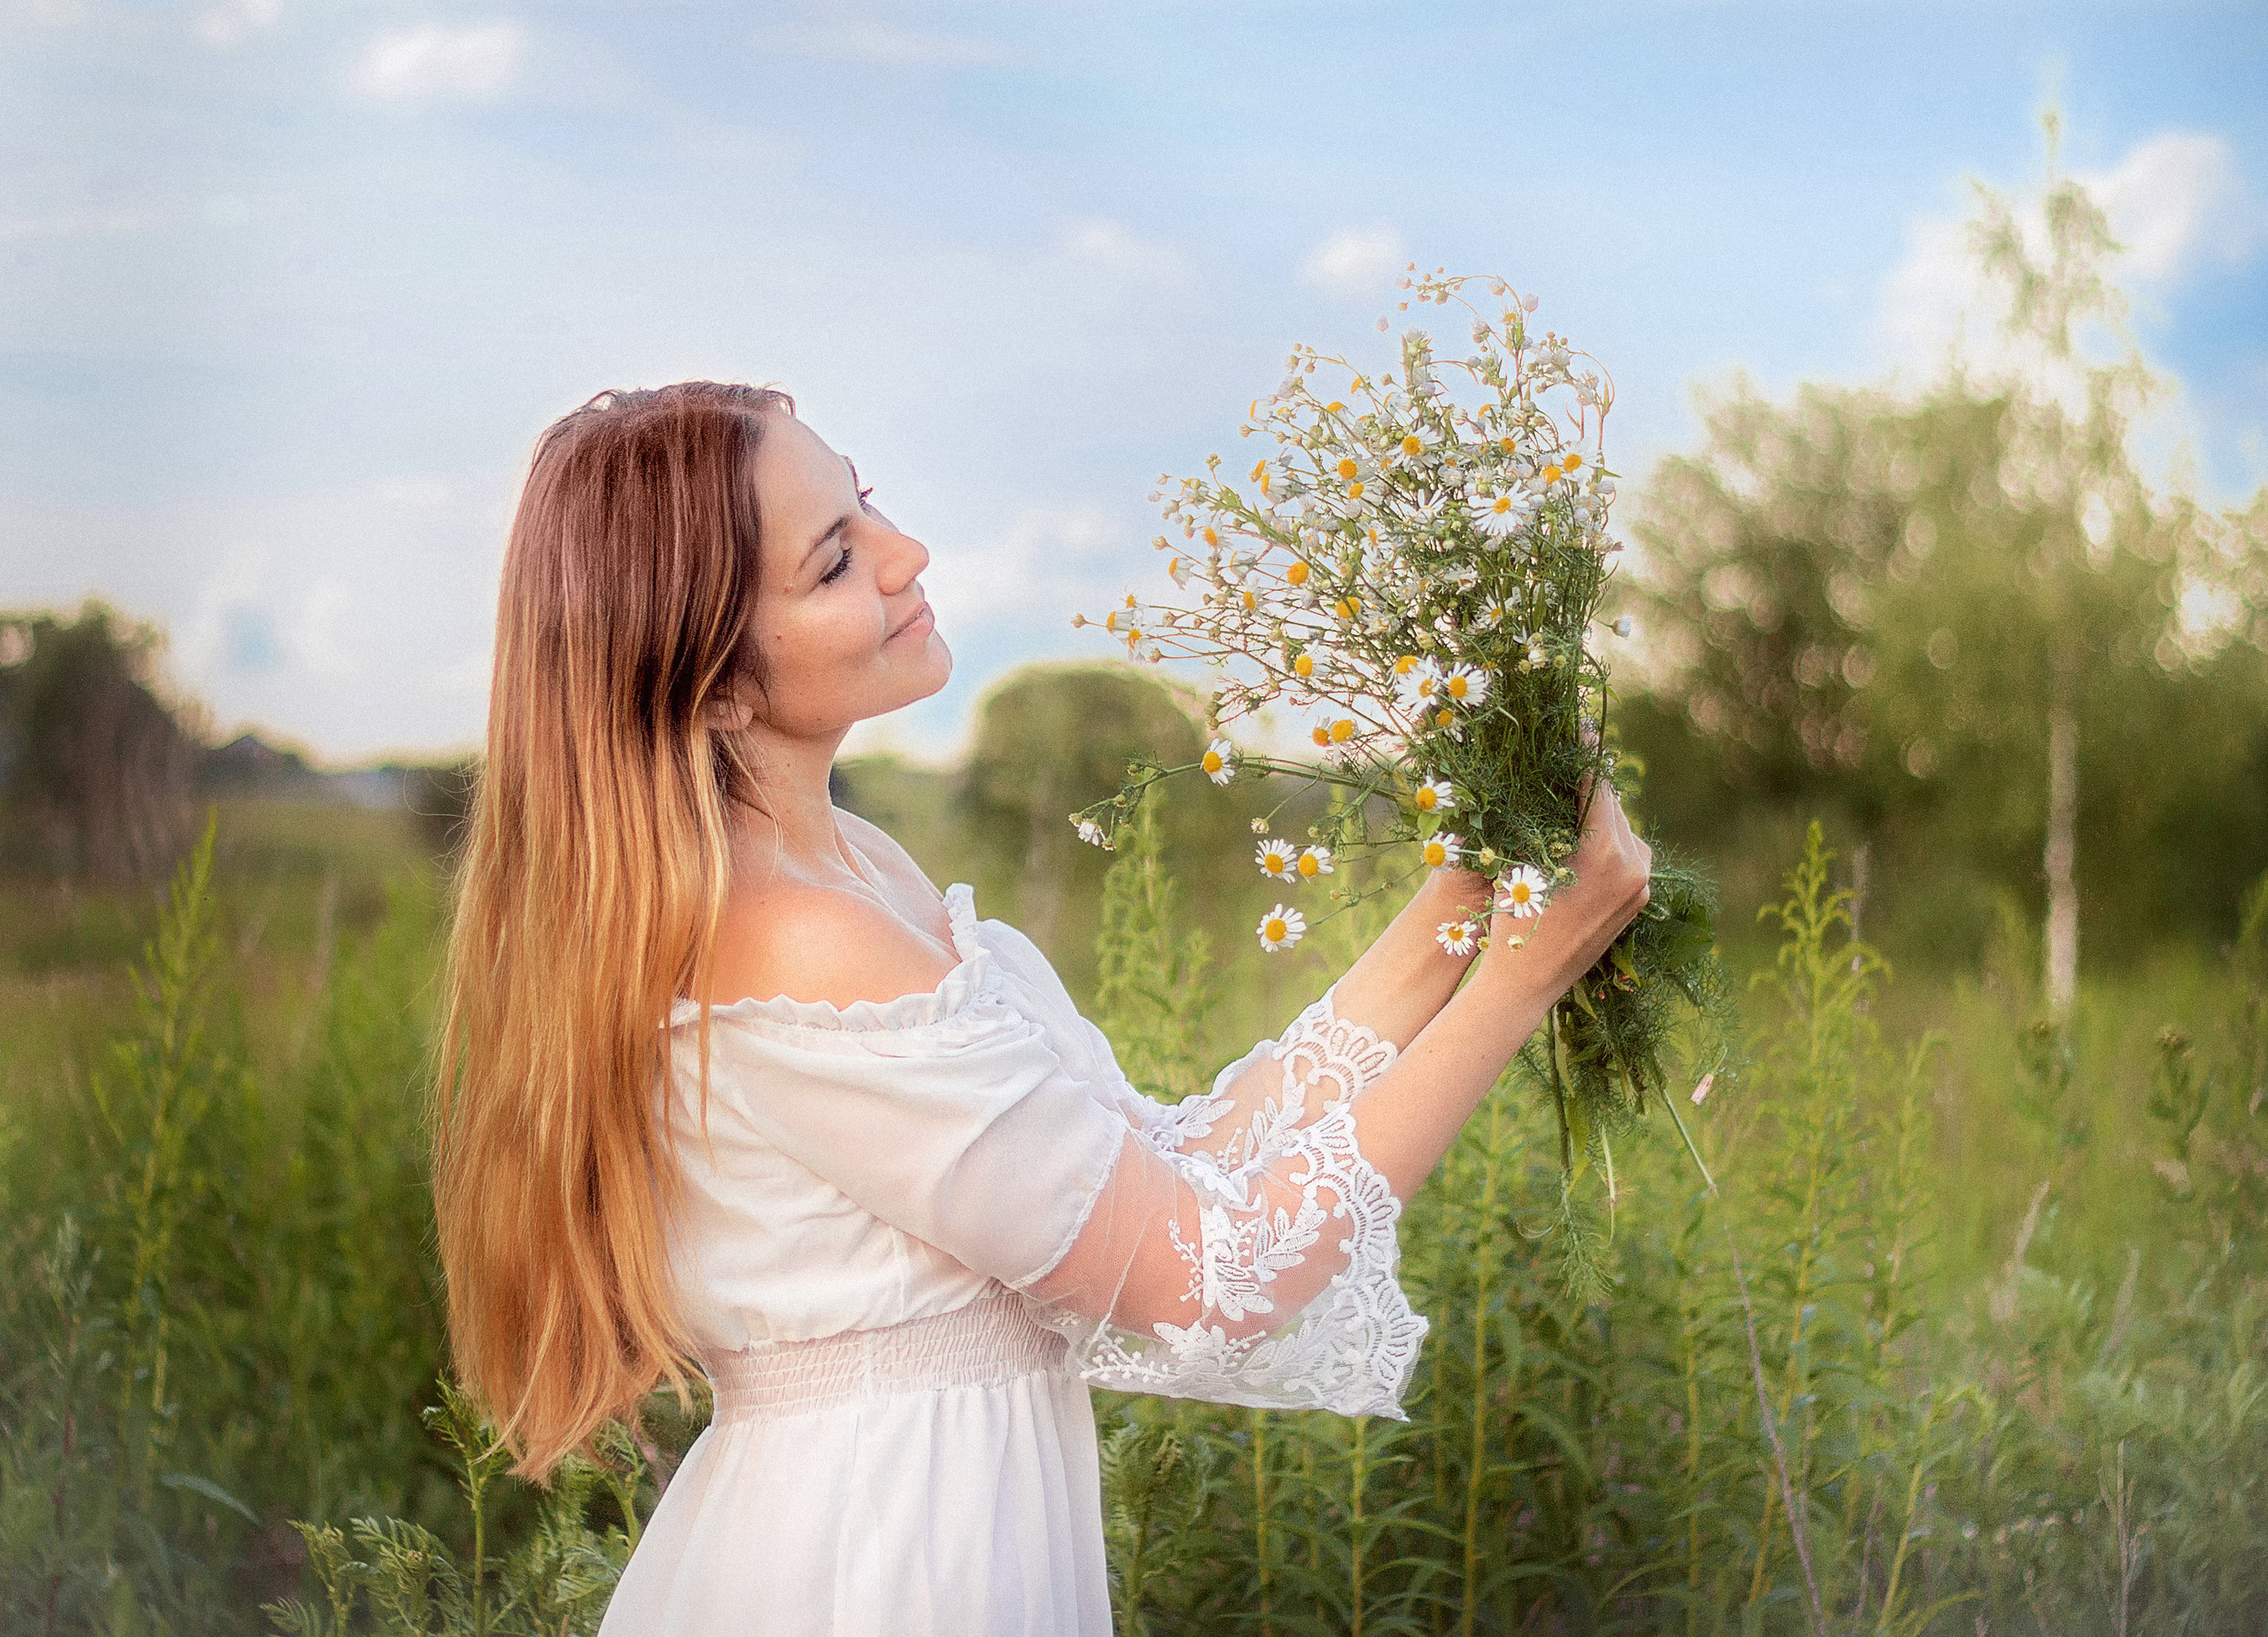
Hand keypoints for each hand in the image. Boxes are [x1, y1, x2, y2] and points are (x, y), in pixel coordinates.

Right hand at [1488, 769, 1651, 988]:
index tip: (1575, 721)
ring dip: (1597, 816)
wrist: (1527, 982)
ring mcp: (1642, 883)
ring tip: (1567, 805)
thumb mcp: (1522, 856)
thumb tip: (1546, 769)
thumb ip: (1542, 814)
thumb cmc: (1511, 917)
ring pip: (1620, 829)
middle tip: (1566, 757)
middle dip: (1587, 783)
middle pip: (1611, 803)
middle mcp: (1633, 863)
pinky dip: (1605, 843)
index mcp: (1603, 849)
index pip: (1596, 782)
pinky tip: (1578, 843)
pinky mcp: (1641, 899)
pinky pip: (1626, 855)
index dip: (1582, 749)